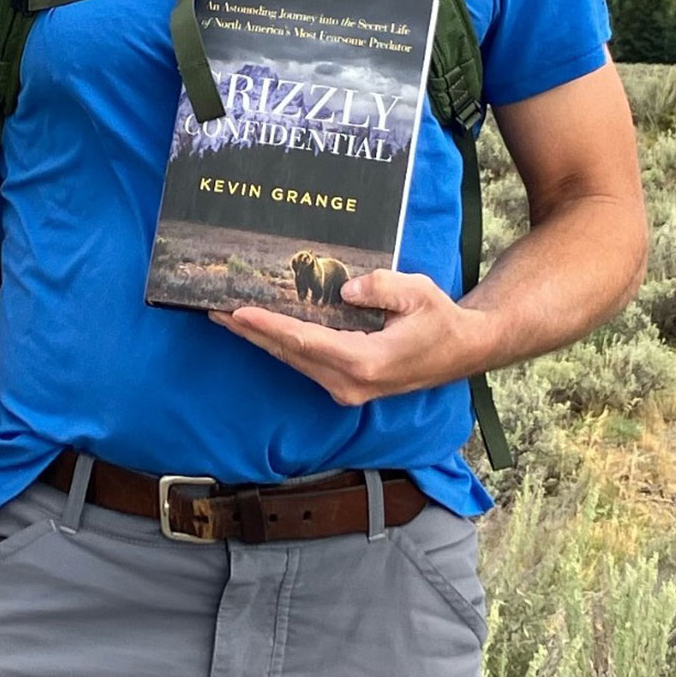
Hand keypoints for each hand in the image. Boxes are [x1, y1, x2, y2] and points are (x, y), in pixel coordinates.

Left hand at [209, 269, 494, 405]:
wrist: (461, 351)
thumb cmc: (439, 320)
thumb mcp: (417, 292)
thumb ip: (380, 288)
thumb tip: (344, 290)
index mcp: (365, 362)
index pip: (305, 341)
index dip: (269, 326)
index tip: (238, 313)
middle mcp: (349, 382)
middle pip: (289, 354)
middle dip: (250, 332)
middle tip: (214, 310)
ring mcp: (346, 388)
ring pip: (293, 361)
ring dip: (260, 339)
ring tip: (227, 316)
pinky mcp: (346, 384)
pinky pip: (305, 362)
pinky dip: (280, 344)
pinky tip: (261, 329)